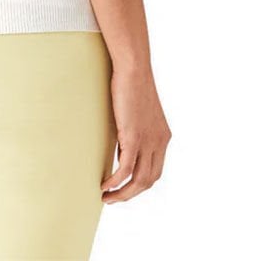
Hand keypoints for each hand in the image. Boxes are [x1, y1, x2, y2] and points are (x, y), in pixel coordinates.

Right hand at [101, 64, 170, 203]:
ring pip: (139, 181)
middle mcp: (160, 142)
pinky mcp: (134, 137)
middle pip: (148, 181)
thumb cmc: (131, 83)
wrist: (134, 68)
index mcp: (163, 137)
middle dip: (130, 194)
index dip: (139, 184)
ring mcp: (148, 141)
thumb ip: (133, 131)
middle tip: (113, 198)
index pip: (155, 171)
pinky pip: (125, 169)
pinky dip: (114, 181)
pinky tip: (104, 185)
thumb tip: (122, 146)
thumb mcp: (136, 113)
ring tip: (107, 198)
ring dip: (122, 193)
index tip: (123, 187)